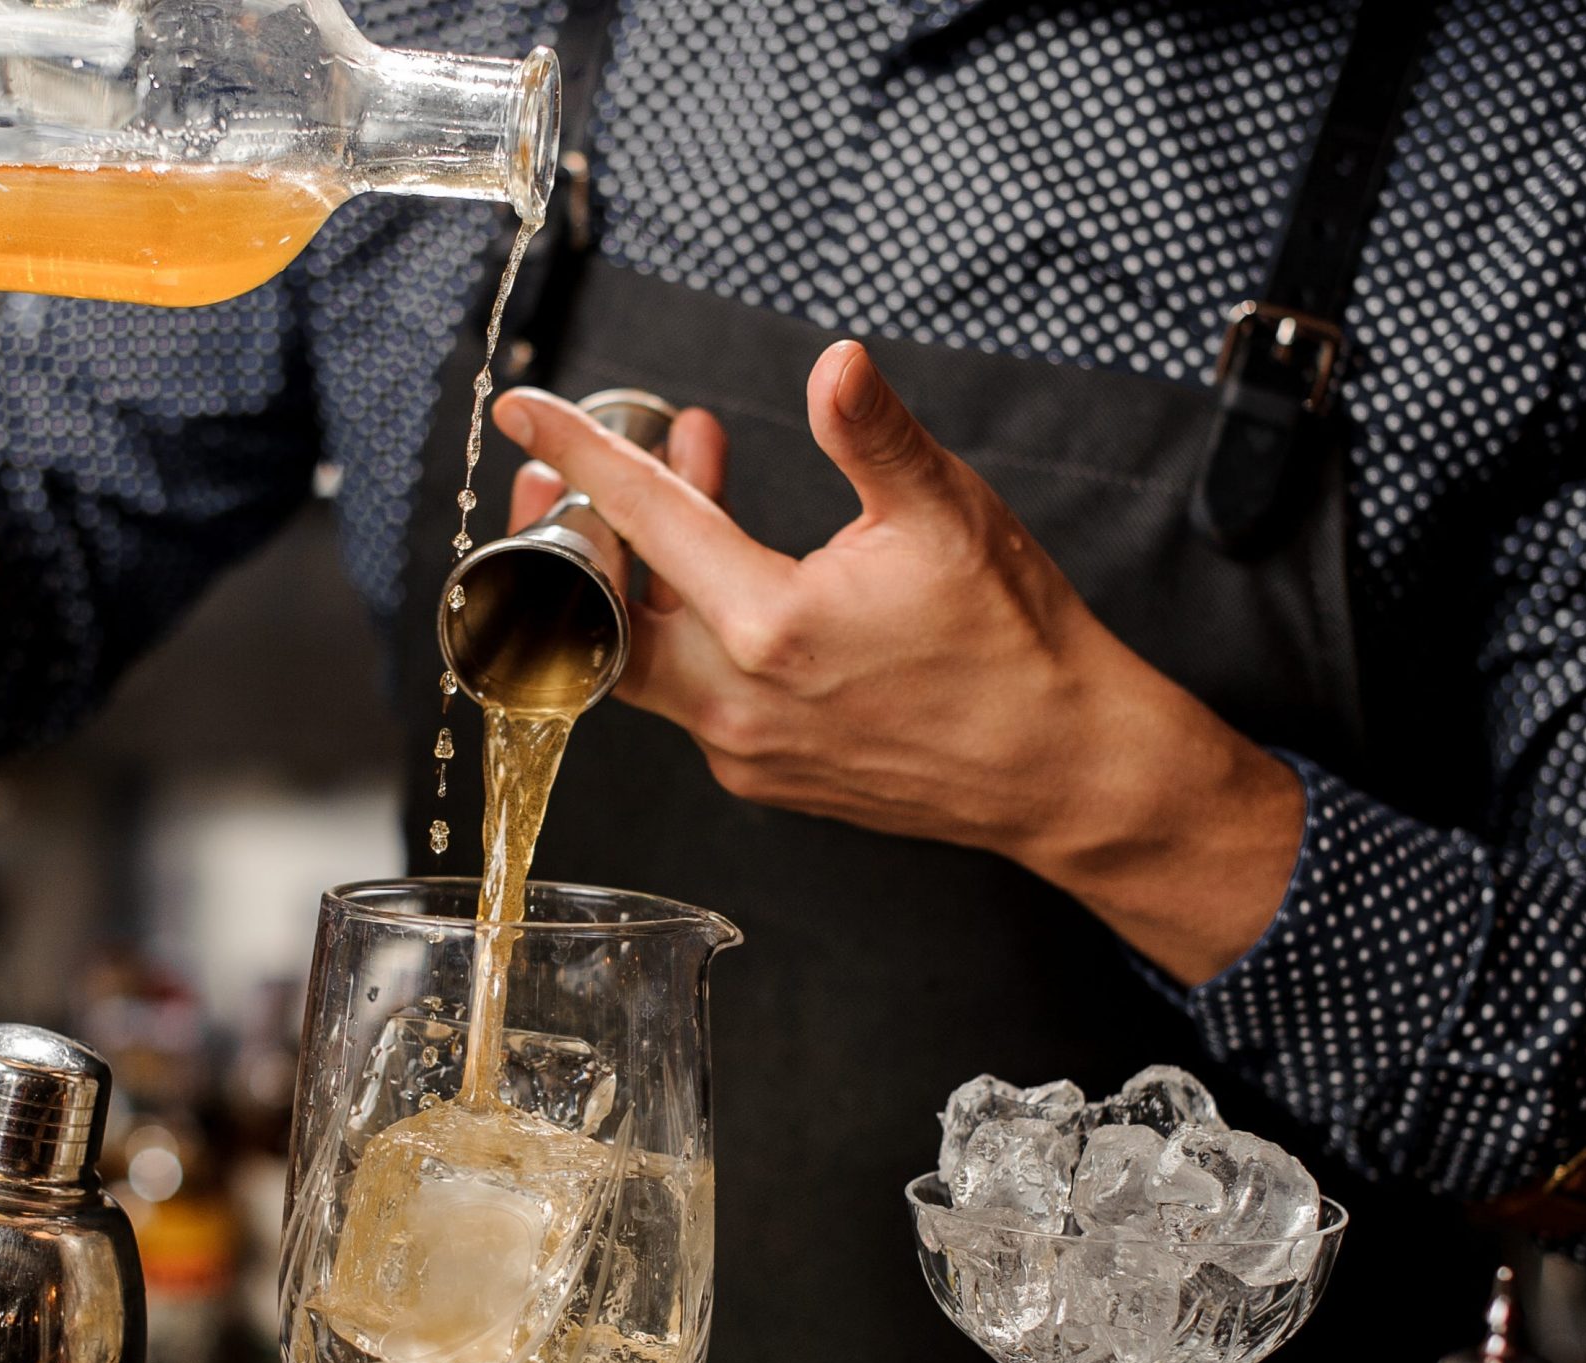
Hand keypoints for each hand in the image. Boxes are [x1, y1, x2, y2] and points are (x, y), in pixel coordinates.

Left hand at [489, 345, 1306, 986]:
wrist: (1062, 769)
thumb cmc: (1014, 645)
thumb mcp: (946, 514)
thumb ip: (872, 435)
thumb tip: (834, 364)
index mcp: (771, 628)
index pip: (645, 521)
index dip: (580, 452)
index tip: (523, 413)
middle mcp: (738, 704)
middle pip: (604, 612)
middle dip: (575, 535)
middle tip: (564, 470)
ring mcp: (744, 751)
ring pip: (643, 660)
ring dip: (641, 578)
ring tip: (680, 492)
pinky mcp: (761, 776)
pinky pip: (691, 699)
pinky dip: (687, 630)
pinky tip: (732, 579)